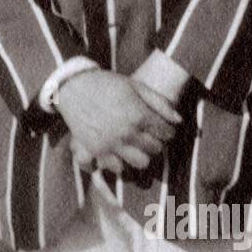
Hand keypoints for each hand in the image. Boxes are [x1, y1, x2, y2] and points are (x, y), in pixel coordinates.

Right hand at [56, 69, 180, 172]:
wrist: (72, 86)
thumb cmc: (106, 83)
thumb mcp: (135, 85)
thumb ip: (159, 102)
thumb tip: (179, 120)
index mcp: (139, 115)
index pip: (166, 133)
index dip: (168, 130)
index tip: (164, 128)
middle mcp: (127, 133)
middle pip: (155, 149)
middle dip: (156, 142)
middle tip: (150, 136)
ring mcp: (111, 144)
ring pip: (140, 163)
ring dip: (141, 156)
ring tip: (136, 147)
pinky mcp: (95, 151)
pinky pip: (114, 168)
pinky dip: (118, 164)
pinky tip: (118, 155)